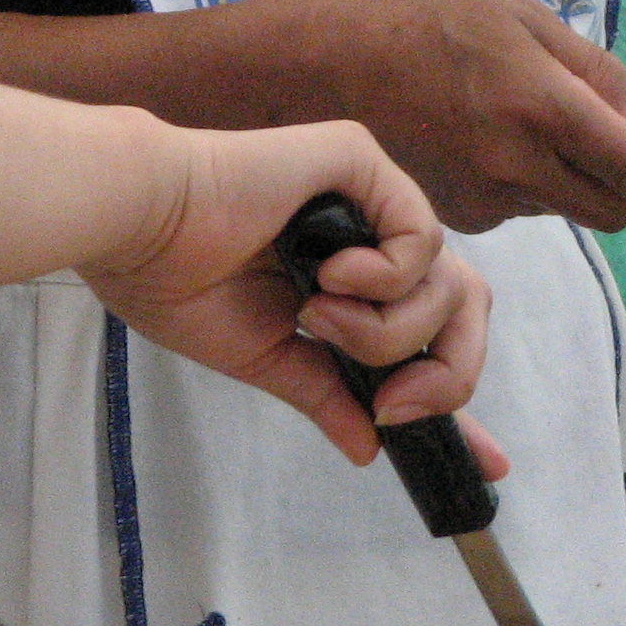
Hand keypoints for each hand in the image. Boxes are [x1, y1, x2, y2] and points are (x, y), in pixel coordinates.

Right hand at [78, 113, 508, 475]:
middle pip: (466, 310)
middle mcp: (371, 237)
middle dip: (446, 374)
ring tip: (317, 317)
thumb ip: (327, 396)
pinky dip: (388, 274)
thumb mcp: (267, 359)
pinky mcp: (361, 161)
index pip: (432, 338)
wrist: (135, 230)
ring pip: (449, 284)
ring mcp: (371, 197)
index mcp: (351, 285)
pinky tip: (332, 275)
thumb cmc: (176, 281)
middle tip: (392, 403)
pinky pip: (423, 235)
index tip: (490, 464)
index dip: (460, 394)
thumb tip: (368, 448)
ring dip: (389, 328)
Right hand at [196, 0, 625, 256]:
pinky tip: (464, 136)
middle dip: (622, 182)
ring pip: (564, 205)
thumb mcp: (514, 16)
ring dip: (561, 173)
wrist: (309, 72)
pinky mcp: (458, 220)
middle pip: (613, 205)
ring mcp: (486, 199)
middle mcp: (517, 161)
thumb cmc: (417, 24)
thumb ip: (595, 74)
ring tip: (497, 114)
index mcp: (540, 102)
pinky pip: (517, 208)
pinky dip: (514, 180)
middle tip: (586, 129)